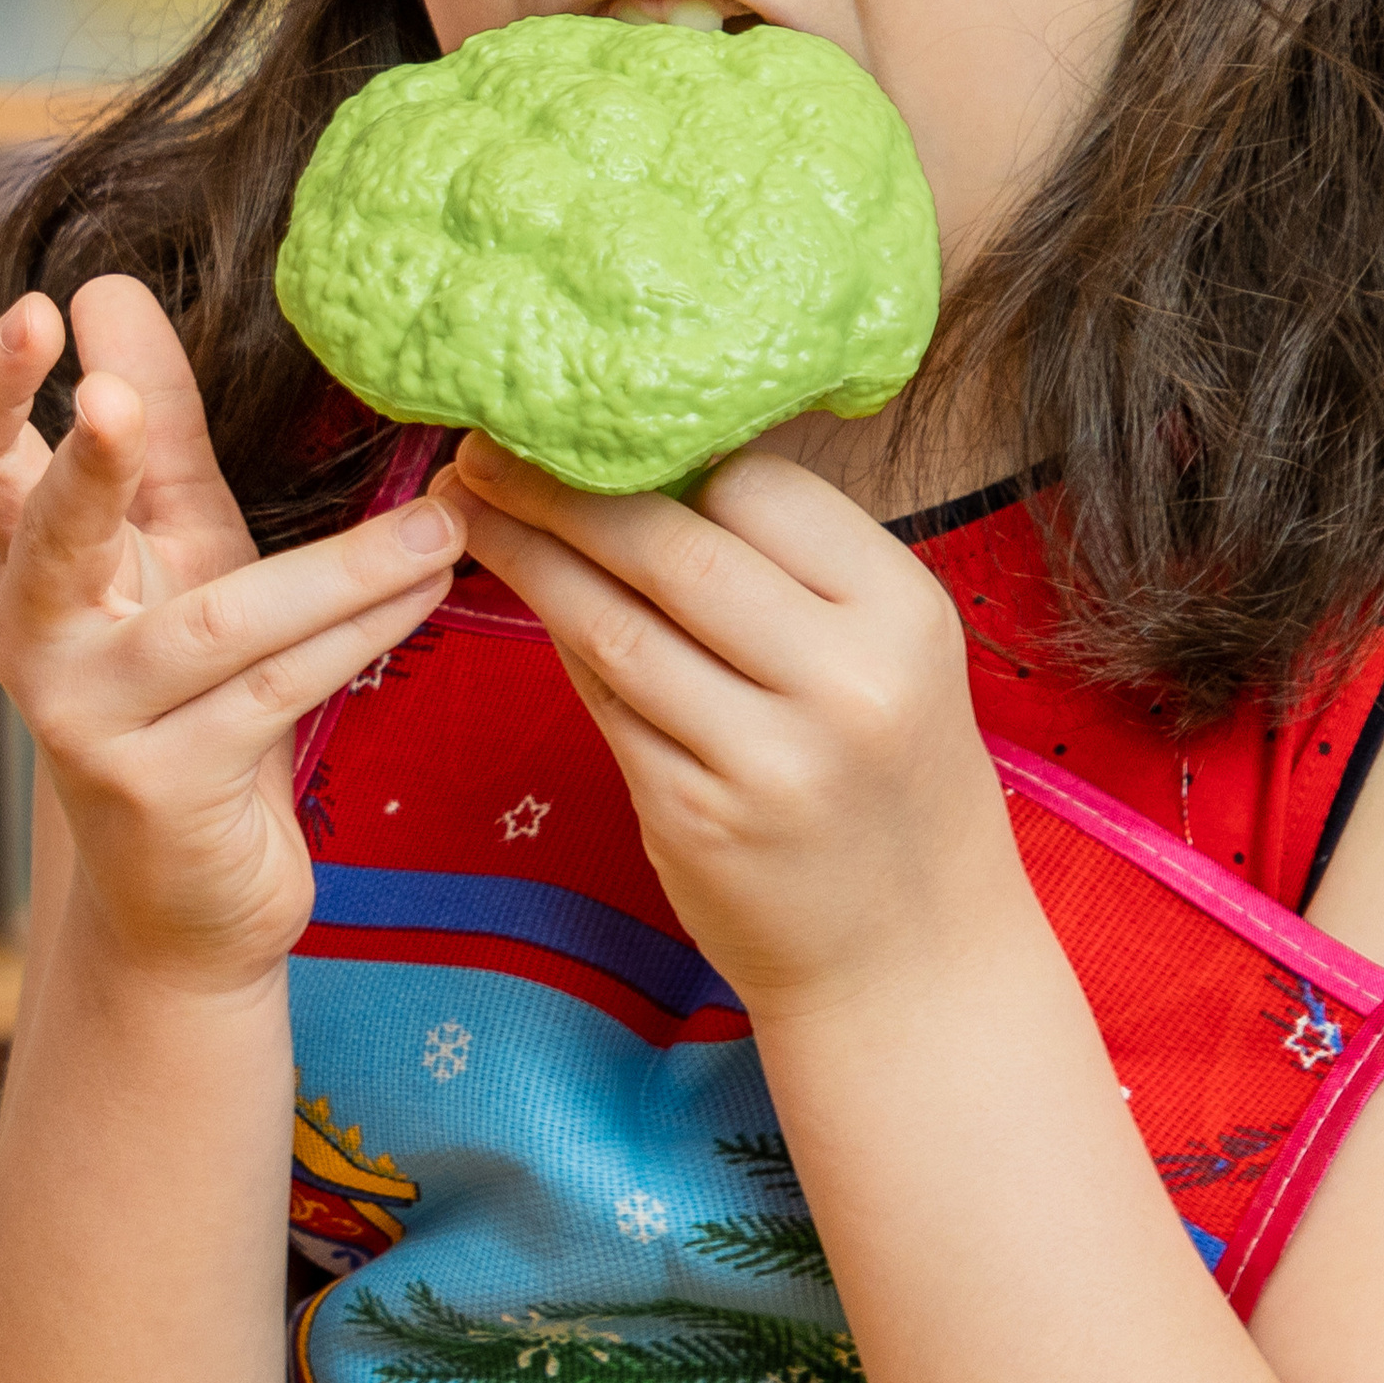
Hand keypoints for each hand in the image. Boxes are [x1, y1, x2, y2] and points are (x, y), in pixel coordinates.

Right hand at [0, 275, 462, 990]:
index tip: (40, 309)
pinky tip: (428, 588)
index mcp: (32, 563)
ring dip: (344, 569)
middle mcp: (39, 637)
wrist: (191, 891)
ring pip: (223, 622)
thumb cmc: (192, 694)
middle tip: (121, 399)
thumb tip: (108, 285)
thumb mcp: (179, 548)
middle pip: (52, 533)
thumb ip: (156, 430)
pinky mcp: (159, 787)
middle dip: (93, 464)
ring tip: (439, 522)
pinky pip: (279, 687)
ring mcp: (90, 719)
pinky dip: (364, 632)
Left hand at [448, 435, 1024, 1022]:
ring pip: (615, 626)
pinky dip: (562, 643)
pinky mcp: (695, 818)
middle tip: (484, 446)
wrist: (913, 957)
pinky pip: (605, 703)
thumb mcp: (890, 659)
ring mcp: (766, 759)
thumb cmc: (892, 782)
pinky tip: (529, 601)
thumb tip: (648, 465)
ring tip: (470, 507)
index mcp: (903, 614)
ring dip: (528, 557)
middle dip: (561, 487)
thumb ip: (793, 576)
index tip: (593, 426)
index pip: (761, 489)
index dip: (669, 454)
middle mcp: (842, 682)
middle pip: (672, 548)